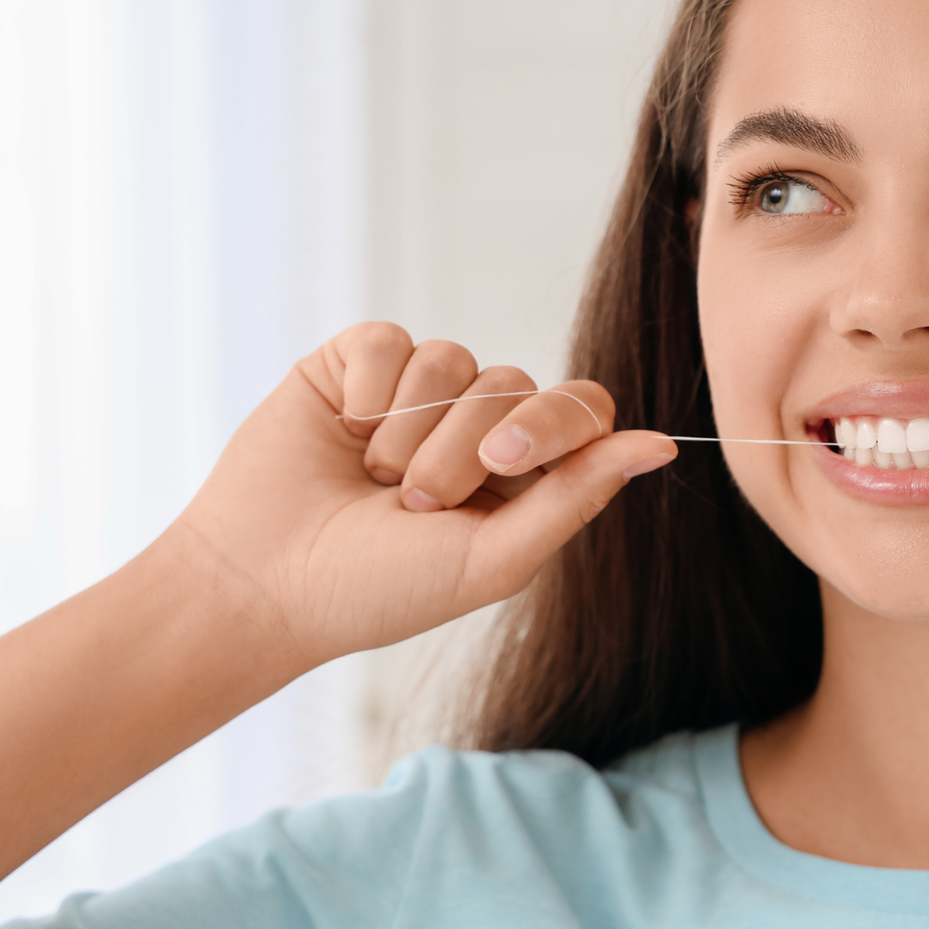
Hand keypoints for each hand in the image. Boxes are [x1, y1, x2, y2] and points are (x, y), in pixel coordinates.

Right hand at [164, 322, 675, 663]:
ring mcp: (416, 391)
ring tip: (371, 480)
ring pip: (453, 359)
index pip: (582, 408)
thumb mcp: (497, 557)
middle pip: (514, 383)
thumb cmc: (381, 588)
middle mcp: (476, 424)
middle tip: (413, 503)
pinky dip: (367, 391)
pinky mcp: (355, 363)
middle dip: (462, 449)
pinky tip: (341, 432)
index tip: (505, 462)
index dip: (554, 422)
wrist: (264, 584)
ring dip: (409, 430)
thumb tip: (665, 446)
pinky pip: (390, 341)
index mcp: (524, 472)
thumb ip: (579, 495)